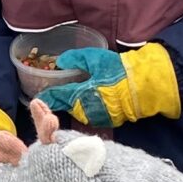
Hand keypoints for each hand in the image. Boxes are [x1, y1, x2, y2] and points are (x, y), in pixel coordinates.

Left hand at [36, 44, 180, 129]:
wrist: (145, 87)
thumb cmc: (119, 71)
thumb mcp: (95, 59)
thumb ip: (75, 59)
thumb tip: (59, 61)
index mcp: (79, 96)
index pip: (55, 98)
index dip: (46, 97)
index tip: (37, 97)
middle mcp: (84, 111)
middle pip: (67, 107)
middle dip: (62, 101)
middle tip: (57, 93)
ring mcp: (96, 119)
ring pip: (79, 112)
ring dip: (76, 106)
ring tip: (78, 95)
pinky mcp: (108, 122)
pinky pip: (92, 116)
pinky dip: (89, 109)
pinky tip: (93, 100)